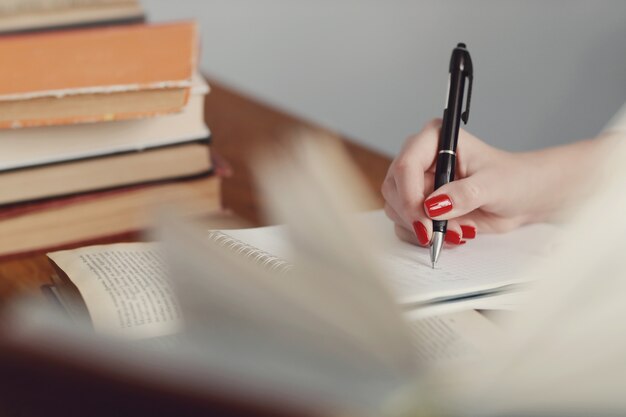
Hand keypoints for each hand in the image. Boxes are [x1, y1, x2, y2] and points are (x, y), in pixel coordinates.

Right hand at [381, 119, 557, 246]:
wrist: (524, 197)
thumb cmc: (513, 180)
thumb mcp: (493, 185)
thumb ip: (464, 194)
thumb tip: (434, 206)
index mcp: (435, 139)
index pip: (406, 165)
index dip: (410, 196)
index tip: (425, 222)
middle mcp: (421, 158)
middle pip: (394, 189)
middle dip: (414, 216)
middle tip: (437, 233)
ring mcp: (418, 183)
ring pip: (396, 209)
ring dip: (423, 228)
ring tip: (458, 230)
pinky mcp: (420, 205)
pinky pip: (405, 225)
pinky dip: (425, 236)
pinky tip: (453, 233)